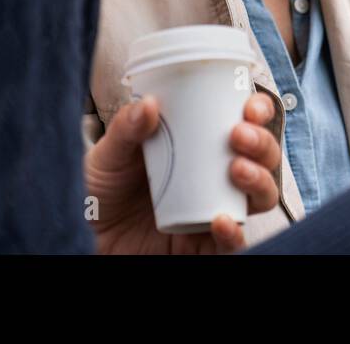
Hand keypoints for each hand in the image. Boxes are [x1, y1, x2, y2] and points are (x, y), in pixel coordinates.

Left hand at [86, 93, 281, 253]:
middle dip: (262, 144)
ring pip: (260, 198)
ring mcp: (214, 211)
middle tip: (238, 136)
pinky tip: (220, 220)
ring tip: (236, 169)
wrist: (86, 235)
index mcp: (201, 146)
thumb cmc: (102, 191)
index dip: (258, 113)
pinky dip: (235, 233)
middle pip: (263, 159)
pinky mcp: (205, 247)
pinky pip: (234, 244)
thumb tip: (149, 103)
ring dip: (260, 181)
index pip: (245, 124)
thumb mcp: (109, 154)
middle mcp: (216, 178)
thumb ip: (125, 129)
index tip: (249, 106)